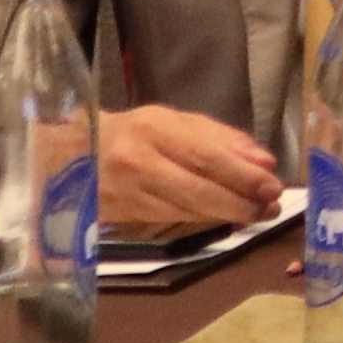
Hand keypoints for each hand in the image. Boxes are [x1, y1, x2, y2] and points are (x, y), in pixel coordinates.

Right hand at [91, 104, 281, 226]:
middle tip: (271, 208)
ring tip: (257, 214)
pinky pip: (172, 219)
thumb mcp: (175, 122)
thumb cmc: (133, 133)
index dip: (242, 176)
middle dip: (239, 202)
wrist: (70, 154)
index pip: (205, 156)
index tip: (273, 186)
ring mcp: (126, 192)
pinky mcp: (121, 216)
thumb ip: (221, 139)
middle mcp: (137, 162)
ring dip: (227, 215)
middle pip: (196, 190)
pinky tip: (226, 217)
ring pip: (186, 210)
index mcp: (153, 129)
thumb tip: (264, 162)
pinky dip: (204, 220)